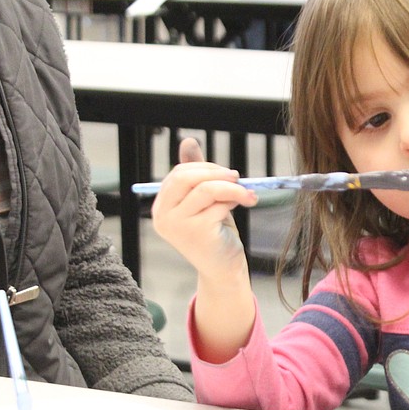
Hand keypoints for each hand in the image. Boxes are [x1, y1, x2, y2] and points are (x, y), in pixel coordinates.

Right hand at [150, 137, 257, 282]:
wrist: (224, 268)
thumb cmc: (215, 233)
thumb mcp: (204, 201)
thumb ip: (196, 174)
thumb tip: (187, 140)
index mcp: (161, 207)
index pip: (178, 174)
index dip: (204, 168)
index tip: (226, 174)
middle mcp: (163, 216)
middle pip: (185, 177)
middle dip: (215, 172)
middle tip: (237, 176)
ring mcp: (177, 225)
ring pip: (206, 189)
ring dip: (232, 187)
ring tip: (247, 193)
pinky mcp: (196, 232)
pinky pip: (219, 205)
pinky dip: (235, 201)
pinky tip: (246, 204)